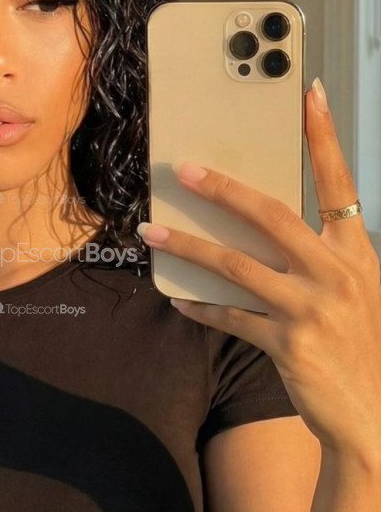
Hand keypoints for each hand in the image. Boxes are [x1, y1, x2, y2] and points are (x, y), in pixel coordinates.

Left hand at [137, 83, 380, 453]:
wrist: (375, 417)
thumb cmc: (360, 348)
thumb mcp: (355, 292)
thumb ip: (320, 258)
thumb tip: (262, 228)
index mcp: (357, 252)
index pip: (340, 182)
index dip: (323, 137)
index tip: (306, 95)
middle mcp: (337, 273)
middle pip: (272, 215)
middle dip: (223, 189)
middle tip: (183, 169)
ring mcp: (313, 308)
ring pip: (237, 265)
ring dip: (189, 246)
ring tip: (152, 232)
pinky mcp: (289, 343)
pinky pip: (231, 317)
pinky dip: (201, 306)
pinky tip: (177, 298)